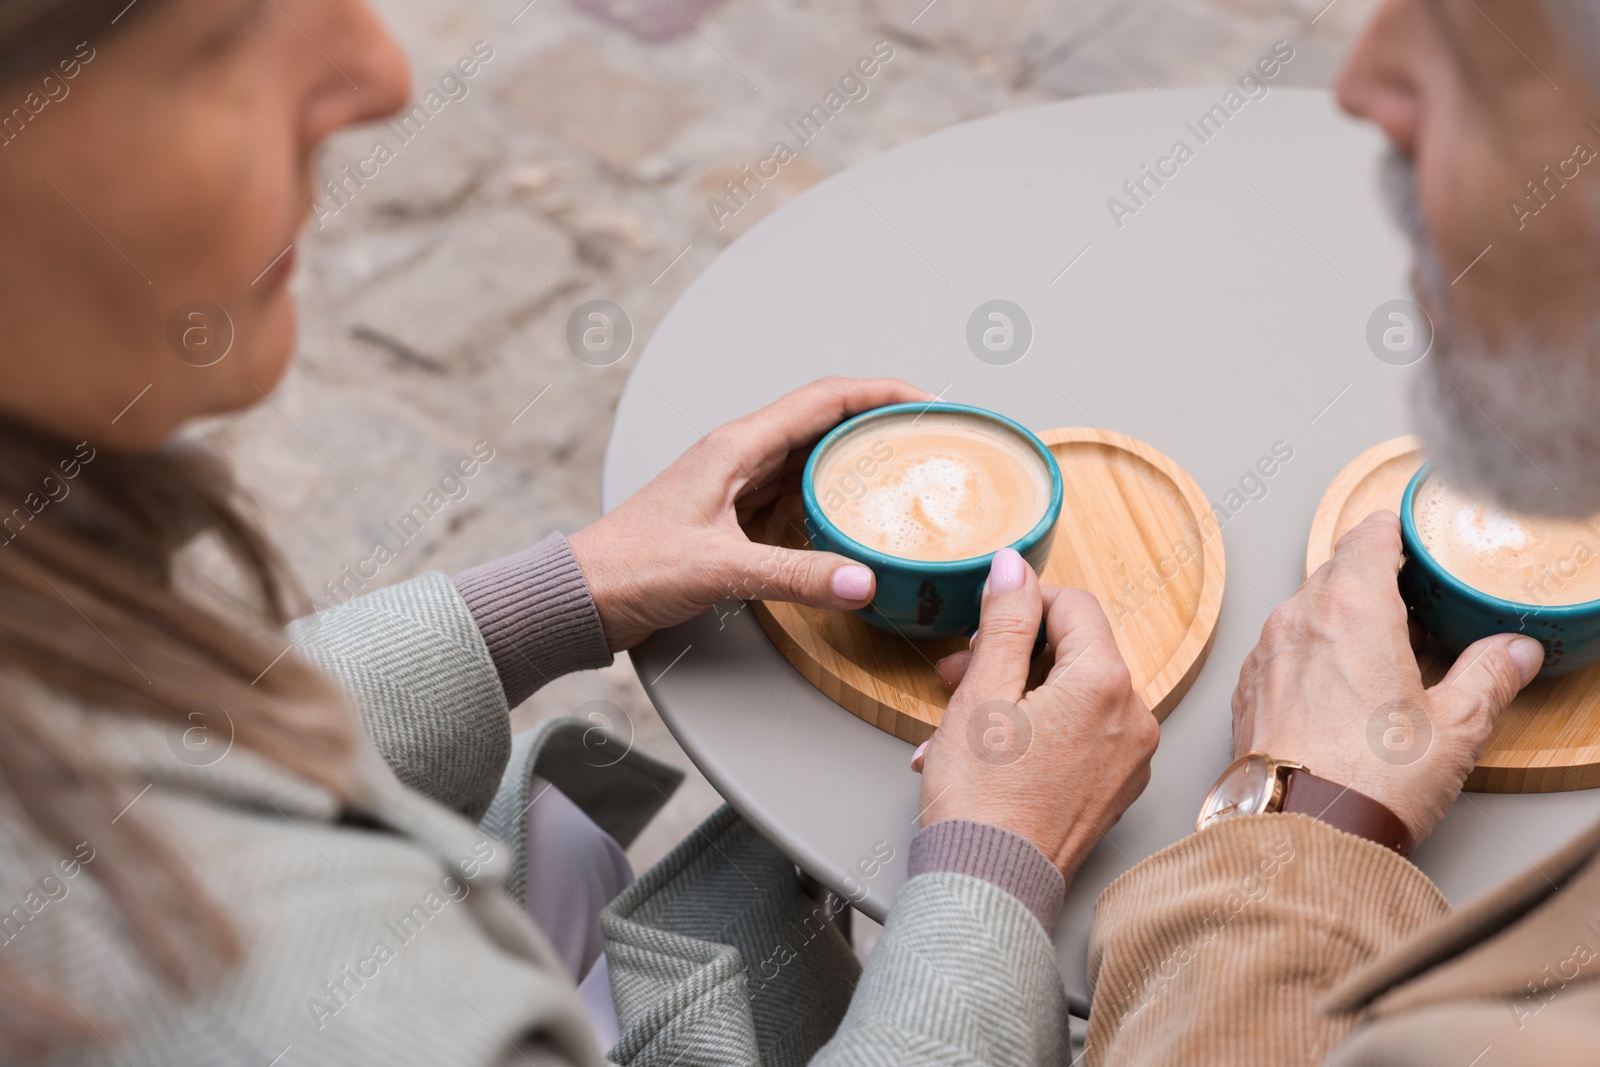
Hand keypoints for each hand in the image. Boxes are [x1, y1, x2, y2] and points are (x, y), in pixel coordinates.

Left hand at [567, 376, 932, 650]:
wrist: (581, 595)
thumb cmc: (629, 567)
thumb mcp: (720, 569)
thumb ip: (794, 576)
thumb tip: (861, 580)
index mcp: (737, 446)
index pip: (826, 399)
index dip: (882, 392)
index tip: (927, 402)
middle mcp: (739, 455)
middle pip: (826, 420)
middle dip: (881, 421)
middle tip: (930, 437)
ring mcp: (736, 483)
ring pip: (812, 455)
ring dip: (859, 457)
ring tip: (906, 470)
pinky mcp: (733, 515)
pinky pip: (796, 491)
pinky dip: (832, 495)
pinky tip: (855, 515)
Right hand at [913, 548, 1160, 880]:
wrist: (988, 886)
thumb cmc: (980, 801)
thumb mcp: (980, 692)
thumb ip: (1004, 620)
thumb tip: (1015, 567)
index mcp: (1105, 684)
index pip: (1072, 605)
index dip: (1021, 604)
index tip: (982, 624)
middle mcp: (1134, 718)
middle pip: (1075, 651)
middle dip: (1013, 653)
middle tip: (959, 674)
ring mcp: (1130, 758)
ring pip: (1074, 693)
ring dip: (1018, 693)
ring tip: (963, 721)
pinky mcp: (1117, 788)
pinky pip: (1081, 734)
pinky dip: (1039, 729)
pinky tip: (992, 748)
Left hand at [1232, 510, 1543, 844]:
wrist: (1299, 832)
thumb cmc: (1371, 780)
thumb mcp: (1454, 727)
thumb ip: (1488, 677)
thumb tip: (1514, 652)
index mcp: (1352, 608)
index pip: (1368, 537)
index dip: (1392, 531)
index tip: (1409, 535)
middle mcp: (1298, 619)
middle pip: (1334, 572)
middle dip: (1371, 580)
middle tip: (1409, 604)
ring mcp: (1266, 653)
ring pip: (1303, 611)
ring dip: (1336, 620)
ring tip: (1375, 654)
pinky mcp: (1247, 690)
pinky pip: (1279, 651)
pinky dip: (1306, 655)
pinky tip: (1334, 690)